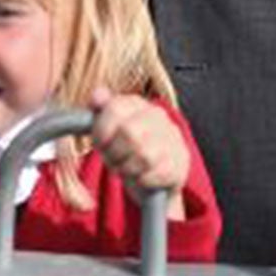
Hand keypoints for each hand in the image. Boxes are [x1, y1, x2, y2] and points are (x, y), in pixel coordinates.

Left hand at [89, 88, 189, 217]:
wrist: (157, 172)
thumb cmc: (125, 148)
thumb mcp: (109, 128)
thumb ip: (100, 110)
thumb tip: (96, 96)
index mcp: (136, 104)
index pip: (115, 108)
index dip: (102, 130)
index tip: (100, 144)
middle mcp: (157, 116)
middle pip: (129, 132)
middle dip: (115, 152)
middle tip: (112, 160)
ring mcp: (171, 137)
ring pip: (144, 154)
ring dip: (128, 168)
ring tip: (125, 169)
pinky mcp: (179, 161)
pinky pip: (156, 173)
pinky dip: (142, 179)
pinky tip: (140, 177)